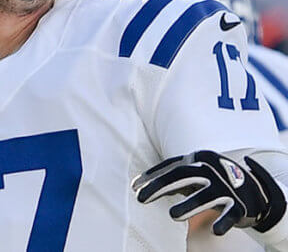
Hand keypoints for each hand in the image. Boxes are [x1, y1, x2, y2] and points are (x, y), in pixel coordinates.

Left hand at [132, 150, 285, 235]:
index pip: (170, 166)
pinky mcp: (240, 204)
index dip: (152, 176)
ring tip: (172, 215)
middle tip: (140, 198)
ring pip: (205, 196)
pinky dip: (223, 222)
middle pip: (182, 175)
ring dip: (189, 205)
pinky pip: (230, 214)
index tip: (134, 186)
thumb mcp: (192, 174)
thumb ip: (169, 178)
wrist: (255, 189)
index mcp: (198, 158)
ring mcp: (226, 186)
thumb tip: (138, 186)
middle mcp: (211, 169)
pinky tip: (215, 231)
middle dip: (160, 186)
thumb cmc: (211, 180)